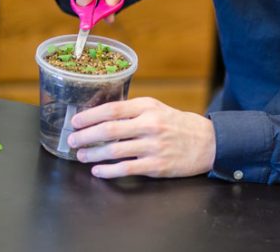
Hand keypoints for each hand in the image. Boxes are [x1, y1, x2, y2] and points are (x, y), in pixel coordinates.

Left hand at [67, 97, 215, 177]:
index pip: (112, 109)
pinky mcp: (157, 165)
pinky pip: (126, 169)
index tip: (75, 122)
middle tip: (72, 140)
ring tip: (81, 156)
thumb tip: (99, 116)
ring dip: (93, 154)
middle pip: (109, 130)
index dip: (90, 116)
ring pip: (114, 151)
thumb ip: (131, 111)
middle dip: (86, 136)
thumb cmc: (175, 124)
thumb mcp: (155, 108)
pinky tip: (98, 171)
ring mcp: (153, 146)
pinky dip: (108, 171)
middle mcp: (150, 125)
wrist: (207, 142)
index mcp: (147, 107)